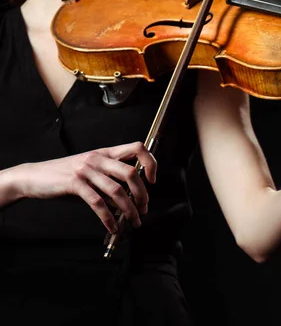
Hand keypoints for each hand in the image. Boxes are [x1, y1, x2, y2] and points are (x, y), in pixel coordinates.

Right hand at [15, 141, 156, 232]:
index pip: (137, 148)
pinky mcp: (74, 183)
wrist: (33, 177)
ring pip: (117, 191)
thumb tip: (129, 202)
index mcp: (106, 153)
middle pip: (131, 172)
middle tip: (144, 208)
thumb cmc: (65, 177)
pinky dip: (108, 218)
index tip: (152, 181)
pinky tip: (112, 227)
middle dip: (142, 194)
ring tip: (133, 221)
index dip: (150, 162)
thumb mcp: (91, 174)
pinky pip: (98, 203)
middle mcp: (98, 158)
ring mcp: (86, 170)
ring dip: (129, 210)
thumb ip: (110, 183)